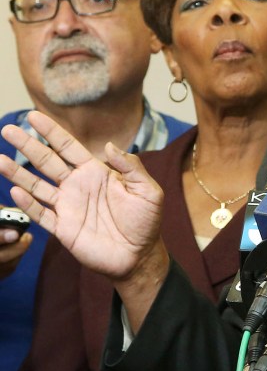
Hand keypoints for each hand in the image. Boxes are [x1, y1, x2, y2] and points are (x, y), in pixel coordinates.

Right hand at [0, 111, 165, 283]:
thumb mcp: (147, 190)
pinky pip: (41, 214)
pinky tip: (15, 191)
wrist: (140, 255)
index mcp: (96, 172)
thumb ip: (131, 166)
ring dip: (17, 173)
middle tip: (7, 129)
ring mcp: (68, 206)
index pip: (69, 147)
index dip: (52, 132)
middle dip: (27, 145)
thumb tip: (108, 146)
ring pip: (37, 186)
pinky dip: (28, 203)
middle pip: (47, 161)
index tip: (33, 115)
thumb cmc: (146, 221)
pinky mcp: (63, 228)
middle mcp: (77, 186)